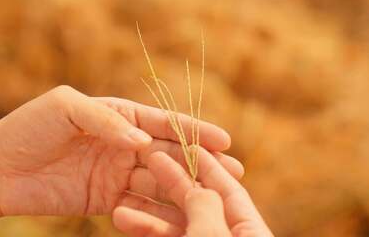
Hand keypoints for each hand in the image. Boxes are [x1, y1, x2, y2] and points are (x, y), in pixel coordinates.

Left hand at [0, 85, 242, 216]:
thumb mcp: (65, 108)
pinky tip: (180, 218)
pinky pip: (139, 206)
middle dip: (201, 163)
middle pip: (169, 154)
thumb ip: (105, 121)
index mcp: (118, 115)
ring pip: (160, 182)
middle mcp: (123, 143)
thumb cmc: (29, 127)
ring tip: (214, 200)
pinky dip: (158, 212)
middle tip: (233, 174)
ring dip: (187, 190)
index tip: (224, 140)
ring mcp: (117, 173)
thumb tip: (141, 143)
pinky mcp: (107, 200)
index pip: (163, 123)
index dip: (194, 131)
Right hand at [112, 151, 272, 236]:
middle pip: (200, 205)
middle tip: (146, 160)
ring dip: (148, 218)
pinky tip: (124, 223)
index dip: (205, 163)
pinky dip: (147, 235)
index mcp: (250, 234)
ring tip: (118, 210)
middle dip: (171, 184)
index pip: (228, 190)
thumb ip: (206, 208)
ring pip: (176, 231)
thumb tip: (199, 187)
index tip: (183, 141)